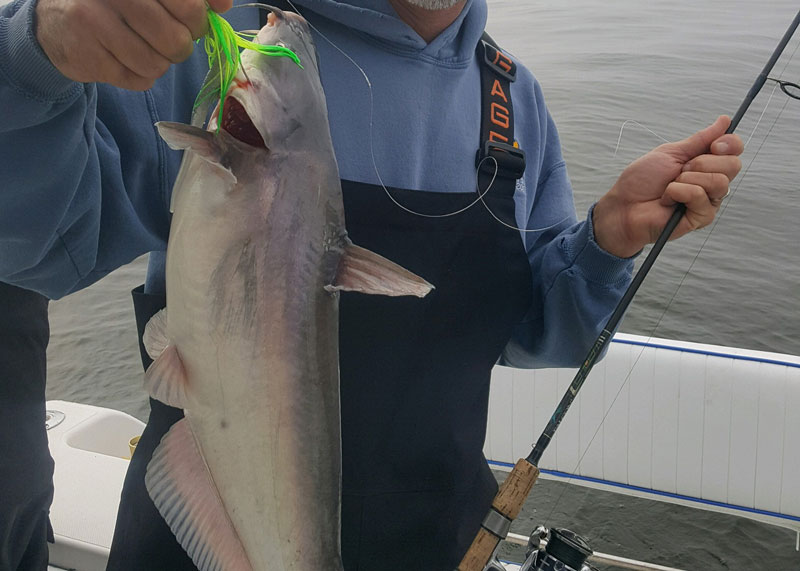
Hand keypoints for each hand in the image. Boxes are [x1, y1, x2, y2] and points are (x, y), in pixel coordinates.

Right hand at [35, 0, 232, 90]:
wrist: (56, 20)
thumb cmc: (116, 5)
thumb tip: (224, 5)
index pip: (189, 6)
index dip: (198, 20)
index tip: (190, 22)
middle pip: (176, 41)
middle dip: (179, 47)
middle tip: (167, 40)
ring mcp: (95, 23)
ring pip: (157, 65)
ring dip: (157, 64)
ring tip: (141, 49)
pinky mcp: (87, 55)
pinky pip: (138, 81)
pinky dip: (139, 77)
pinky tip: (122, 60)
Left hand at [592, 115, 742, 257]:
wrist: (624, 205)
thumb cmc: (642, 181)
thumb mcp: (671, 153)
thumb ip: (700, 139)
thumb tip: (725, 121)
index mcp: (706, 164)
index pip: (735, 150)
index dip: (730, 144)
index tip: (713, 145)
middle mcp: (711, 182)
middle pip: (733, 165)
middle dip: (702, 163)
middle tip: (679, 170)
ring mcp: (708, 201)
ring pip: (719, 181)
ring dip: (688, 179)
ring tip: (670, 186)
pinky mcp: (701, 217)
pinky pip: (700, 196)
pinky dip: (679, 192)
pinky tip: (667, 199)